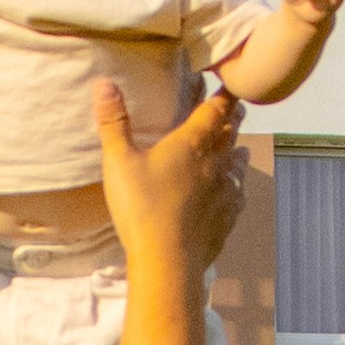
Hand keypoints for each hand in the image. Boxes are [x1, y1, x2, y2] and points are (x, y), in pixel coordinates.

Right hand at [92, 82, 244, 277]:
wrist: (168, 261)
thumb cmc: (141, 207)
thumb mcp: (119, 161)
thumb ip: (113, 122)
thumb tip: (104, 82)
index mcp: (192, 143)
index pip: (215, 110)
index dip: (224, 95)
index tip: (230, 84)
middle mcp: (215, 163)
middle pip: (230, 134)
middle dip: (232, 120)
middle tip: (235, 110)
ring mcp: (225, 191)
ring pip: (238, 164)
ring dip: (237, 152)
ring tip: (240, 147)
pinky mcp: (227, 218)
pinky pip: (238, 195)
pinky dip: (237, 186)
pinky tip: (235, 191)